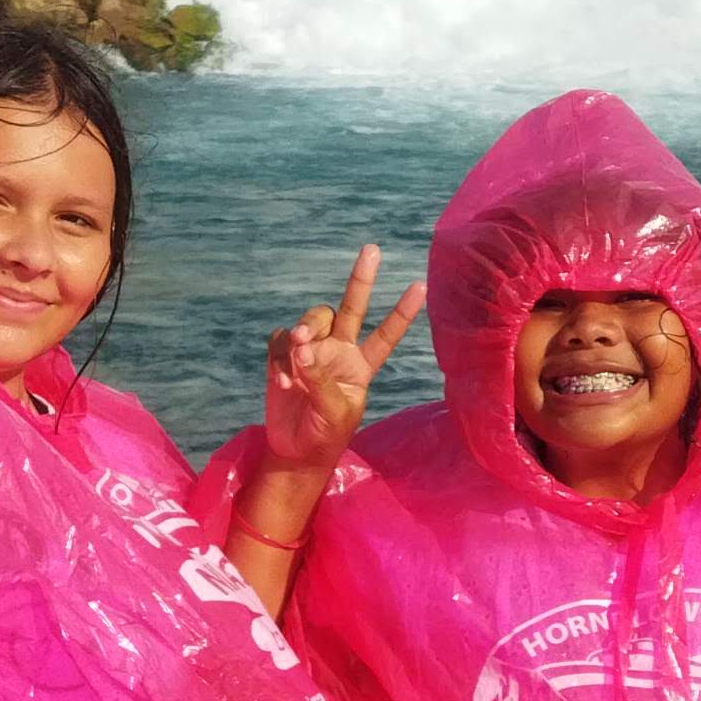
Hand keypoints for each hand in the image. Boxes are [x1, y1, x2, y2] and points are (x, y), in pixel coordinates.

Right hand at [261, 245, 423, 474]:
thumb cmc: (324, 436)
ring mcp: (311, 351)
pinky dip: (280, 356)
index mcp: (361, 366)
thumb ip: (321, 380)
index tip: (420, 286)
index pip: (386, 335)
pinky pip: (280, 340)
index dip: (402, 313)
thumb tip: (304, 349)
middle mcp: (339, 351)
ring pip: (310, 320)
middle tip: (372, 249)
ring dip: (303, 333)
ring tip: (297, 357)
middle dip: (361, 279)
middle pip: (350, 308)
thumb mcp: (333, 413)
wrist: (294, 451)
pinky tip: (283, 380)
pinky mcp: (283, 356)